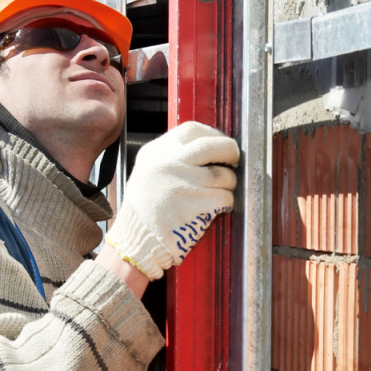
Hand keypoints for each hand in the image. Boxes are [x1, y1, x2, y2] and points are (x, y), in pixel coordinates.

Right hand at [103, 121, 238, 279]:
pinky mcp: (200, 203)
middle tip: (233, 161)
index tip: (220, 143)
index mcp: (157, 152)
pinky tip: (215, 209)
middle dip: (231, 153)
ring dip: (227, 184)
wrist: (137, 241)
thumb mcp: (147, 172)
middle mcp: (171, 162)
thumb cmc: (144, 211)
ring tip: (217, 193)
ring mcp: (187, 182)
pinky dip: (226, 203)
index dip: (213, 135)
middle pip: (216, 146)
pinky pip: (226, 197)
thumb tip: (207, 148)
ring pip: (225, 175)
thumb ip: (171, 157)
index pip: (193, 130)